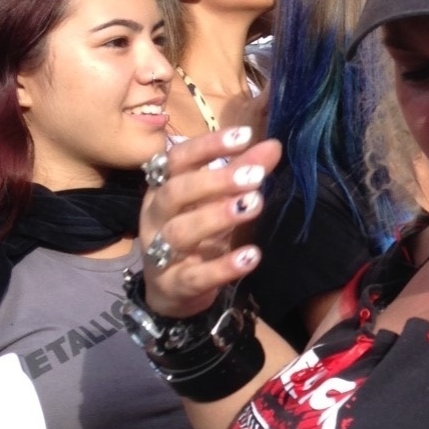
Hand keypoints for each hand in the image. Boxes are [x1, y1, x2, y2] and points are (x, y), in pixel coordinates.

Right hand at [141, 127, 282, 318]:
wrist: (171, 292)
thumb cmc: (196, 236)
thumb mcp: (217, 202)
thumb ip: (241, 173)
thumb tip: (273, 145)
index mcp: (163, 188)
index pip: (178, 159)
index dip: (208, 146)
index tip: (244, 136)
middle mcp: (156, 217)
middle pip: (176, 192)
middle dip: (215, 181)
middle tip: (254, 176)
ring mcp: (159, 252)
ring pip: (181, 231)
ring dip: (217, 217)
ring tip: (253, 205)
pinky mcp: (173, 284)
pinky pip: (195, 276)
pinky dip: (223, 267)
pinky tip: (251, 256)